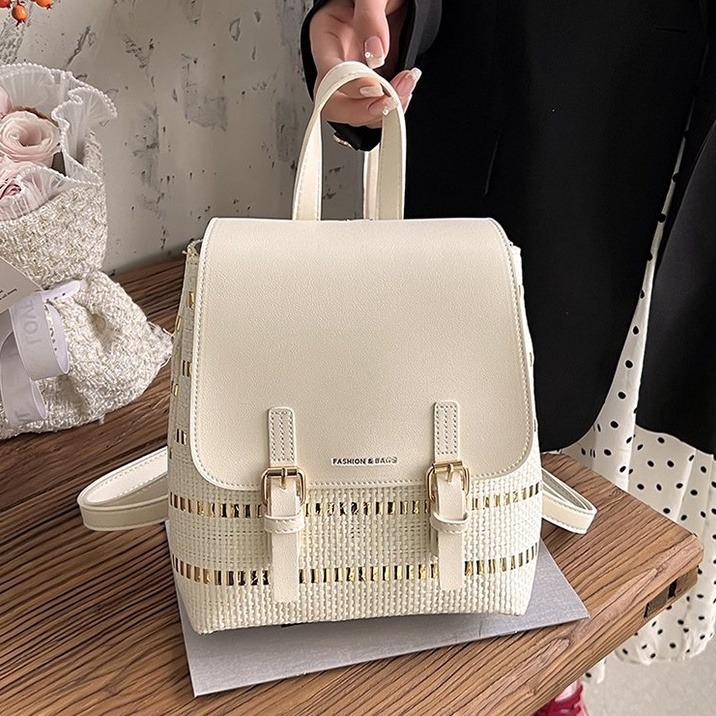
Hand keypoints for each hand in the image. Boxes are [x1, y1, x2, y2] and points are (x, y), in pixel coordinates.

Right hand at [309, 0, 421, 127]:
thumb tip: (375, 51)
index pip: (328, 74)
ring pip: (357, 111)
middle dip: (362, 111)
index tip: (375, 87)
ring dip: (382, 111)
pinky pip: (377, 106)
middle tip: (388, 101)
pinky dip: (394, 106)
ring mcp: (356, 75)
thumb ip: (370, 17)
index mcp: (326, 35)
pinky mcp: (375, 83)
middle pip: (334, 104)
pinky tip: (405, 88)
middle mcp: (337, 59)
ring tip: (405, 87)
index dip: (349, 87)